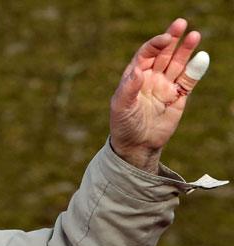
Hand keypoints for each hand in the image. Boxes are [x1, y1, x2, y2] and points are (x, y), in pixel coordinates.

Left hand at [109, 18, 207, 172]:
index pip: (146, 54)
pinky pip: (189, 80)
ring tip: (195, 35)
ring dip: (186, 50)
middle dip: (172, 38)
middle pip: (164, 53)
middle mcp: (151, 77)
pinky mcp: (179, 96)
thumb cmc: (123, 125)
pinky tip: (201, 57)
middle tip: (181, 23)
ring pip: (178, 63)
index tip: (165, 39)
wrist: (136, 145)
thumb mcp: (120, 107)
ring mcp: (166, 85)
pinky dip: (196, 69)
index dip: (155, 44)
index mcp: (135, 76)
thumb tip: (137, 70)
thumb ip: (128, 88)